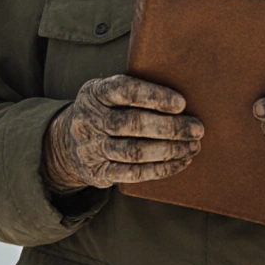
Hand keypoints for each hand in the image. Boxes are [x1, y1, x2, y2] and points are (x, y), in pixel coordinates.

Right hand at [43, 74, 203, 192]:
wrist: (67, 142)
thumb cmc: (106, 110)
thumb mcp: (109, 92)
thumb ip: (136, 91)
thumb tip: (185, 96)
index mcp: (95, 93)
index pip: (124, 90)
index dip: (154, 96)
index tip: (182, 103)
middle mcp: (90, 120)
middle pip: (132, 124)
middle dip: (169, 127)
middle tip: (197, 129)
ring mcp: (91, 148)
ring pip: (134, 152)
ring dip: (169, 151)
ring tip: (193, 147)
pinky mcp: (97, 172)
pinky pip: (133, 174)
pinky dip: (161, 169)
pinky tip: (180, 162)